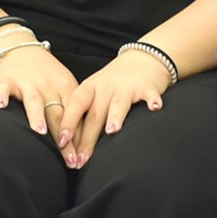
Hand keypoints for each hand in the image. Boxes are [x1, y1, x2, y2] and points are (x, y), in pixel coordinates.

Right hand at [0, 45, 78, 150]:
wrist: (20, 46)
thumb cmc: (45, 74)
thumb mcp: (64, 86)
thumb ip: (70, 110)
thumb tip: (81, 144)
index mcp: (67, 87)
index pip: (76, 116)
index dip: (79, 138)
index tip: (82, 159)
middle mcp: (49, 86)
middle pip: (58, 114)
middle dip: (64, 138)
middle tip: (68, 160)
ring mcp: (28, 83)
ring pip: (34, 101)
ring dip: (37, 116)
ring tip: (40, 132)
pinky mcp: (9, 80)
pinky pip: (5, 89)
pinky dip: (2, 96)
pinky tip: (0, 106)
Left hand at [59, 53, 169, 168]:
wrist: (142, 58)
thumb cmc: (114, 83)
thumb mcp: (94, 93)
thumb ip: (84, 115)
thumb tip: (68, 146)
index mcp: (89, 88)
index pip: (75, 107)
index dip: (68, 123)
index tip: (61, 142)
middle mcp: (106, 87)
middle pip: (95, 114)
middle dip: (88, 139)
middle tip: (81, 160)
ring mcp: (126, 86)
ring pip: (119, 103)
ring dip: (115, 116)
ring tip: (112, 130)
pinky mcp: (147, 86)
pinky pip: (149, 94)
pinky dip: (152, 100)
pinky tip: (155, 108)